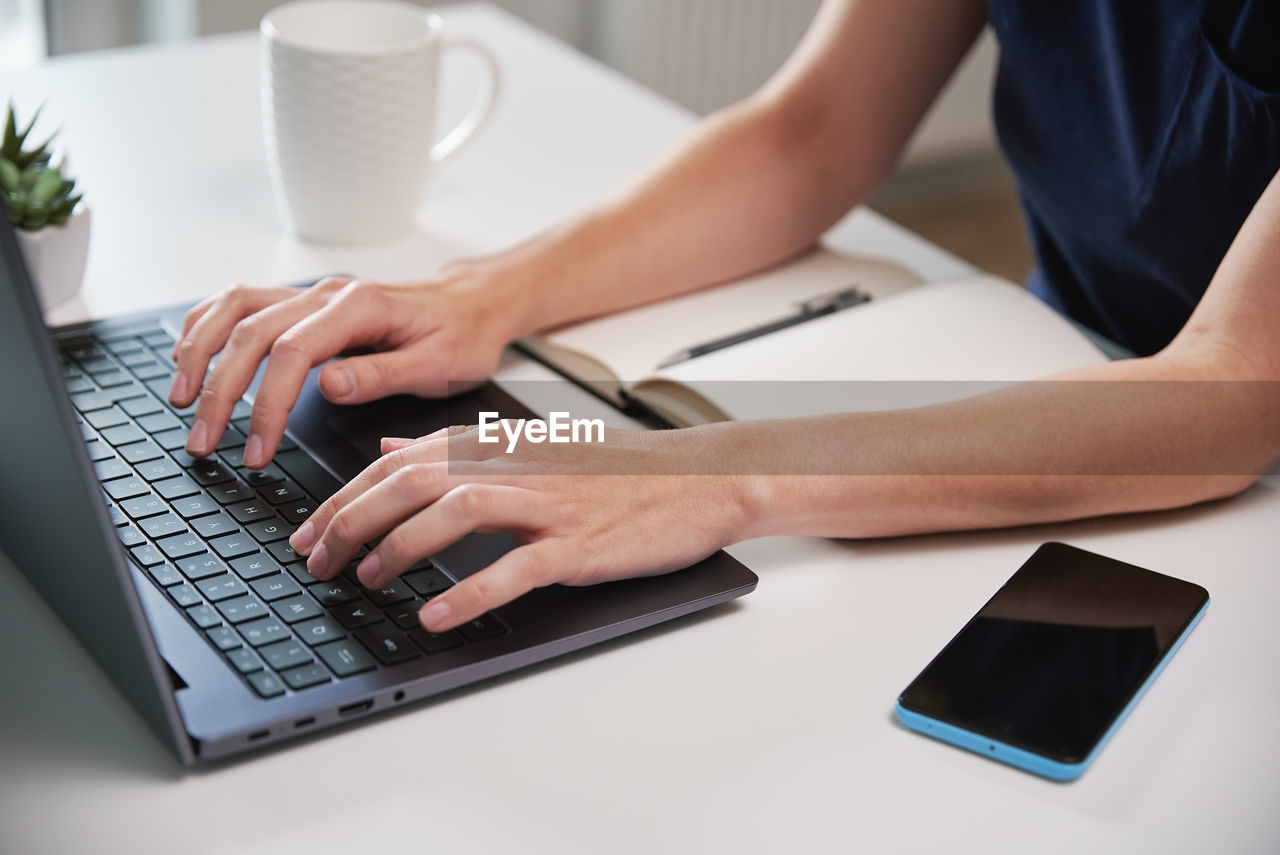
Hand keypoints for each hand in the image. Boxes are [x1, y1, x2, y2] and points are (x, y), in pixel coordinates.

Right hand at [169, 265, 524, 467]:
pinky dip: (207, 325)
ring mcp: (312, 295)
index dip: (266, 403)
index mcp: (359, 308)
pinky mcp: (305, 304)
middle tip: (201, 441)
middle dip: (218, 389)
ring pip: (233, 309)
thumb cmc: (461, 337)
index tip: (255, 449)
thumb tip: (328, 385)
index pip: (292, 352)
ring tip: (178, 398)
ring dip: (199, 351)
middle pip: (250, 332)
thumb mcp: (439, 364)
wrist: (473, 304)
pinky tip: (188, 355)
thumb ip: (382, 374)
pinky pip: (241, 302)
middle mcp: (327, 295)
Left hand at [287, 424, 753, 632]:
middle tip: (317, 562)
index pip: (399, 462)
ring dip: (401, 546)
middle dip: (352, 521)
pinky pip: (517, 567)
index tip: (308, 533)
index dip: (343, 497)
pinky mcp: (578, 544)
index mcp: (496, 446)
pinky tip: (438, 616)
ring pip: (456, 513)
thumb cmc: (613, 472)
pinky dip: (472, 592)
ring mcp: (547, 504)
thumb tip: (390, 448)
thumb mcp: (527, 448)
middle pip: (414, 481)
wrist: (694, 480)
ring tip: (367, 580)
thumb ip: (454, 449)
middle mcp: (514, 467)